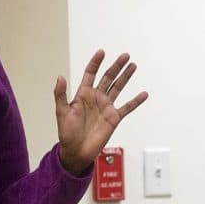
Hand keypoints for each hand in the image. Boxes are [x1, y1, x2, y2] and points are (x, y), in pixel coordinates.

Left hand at [54, 50, 147, 175]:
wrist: (76, 151)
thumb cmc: (67, 133)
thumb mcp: (61, 112)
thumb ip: (60, 94)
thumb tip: (60, 77)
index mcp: (83, 94)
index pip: (90, 74)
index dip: (95, 63)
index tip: (101, 52)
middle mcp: (96, 98)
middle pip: (108, 77)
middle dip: (116, 66)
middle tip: (125, 56)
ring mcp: (106, 107)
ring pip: (118, 88)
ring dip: (126, 77)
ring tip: (133, 65)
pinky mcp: (114, 118)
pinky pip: (127, 108)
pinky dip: (136, 101)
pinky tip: (144, 94)